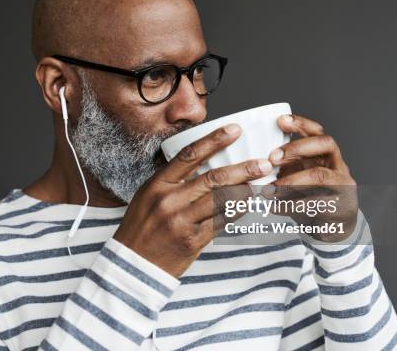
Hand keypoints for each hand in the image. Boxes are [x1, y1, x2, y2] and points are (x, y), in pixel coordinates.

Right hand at [113, 124, 272, 277]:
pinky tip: (250, 205)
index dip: (214, 140)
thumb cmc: (141, 228)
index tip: (234, 130)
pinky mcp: (192, 241)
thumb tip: (203, 163)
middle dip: (243, 169)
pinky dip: (239, 212)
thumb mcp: (148, 197)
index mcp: (157, 184)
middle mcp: (170, 200)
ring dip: (247, 191)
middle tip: (264, 163)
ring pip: (222, 200)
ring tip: (263, 184)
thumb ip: (172, 180)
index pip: (189, 155)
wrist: (133, 265)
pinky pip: (222, 222)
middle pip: (213, 178)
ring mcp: (181, 221)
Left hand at [267, 114, 358, 241]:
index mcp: (325, 154)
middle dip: (296, 148)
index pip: (316, 131)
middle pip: (325, 144)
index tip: (280, 120)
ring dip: (291, 180)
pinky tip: (276, 207)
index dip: (300, 123)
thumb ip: (282, 167)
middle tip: (272, 158)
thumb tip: (252, 162)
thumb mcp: (295, 176)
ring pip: (320, 175)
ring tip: (270, 189)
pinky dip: (293, 205)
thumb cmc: (309, 197)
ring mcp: (343, 184)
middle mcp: (337, 164)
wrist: (331, 228)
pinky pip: (318, 202)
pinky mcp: (342, 205)